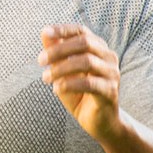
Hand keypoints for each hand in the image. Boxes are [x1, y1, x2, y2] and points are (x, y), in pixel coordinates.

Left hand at [38, 24, 120, 141]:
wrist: (99, 122)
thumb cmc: (79, 93)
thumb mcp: (63, 71)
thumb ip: (56, 52)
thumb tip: (44, 32)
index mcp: (97, 47)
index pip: (81, 31)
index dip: (63, 29)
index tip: (45, 32)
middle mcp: (108, 56)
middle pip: (84, 43)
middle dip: (59, 50)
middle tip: (40, 61)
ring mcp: (112, 73)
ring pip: (86, 61)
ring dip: (61, 68)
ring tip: (46, 78)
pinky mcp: (111, 91)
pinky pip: (90, 83)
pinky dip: (69, 84)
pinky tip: (56, 89)